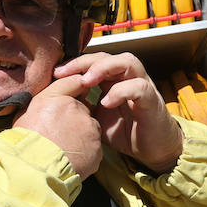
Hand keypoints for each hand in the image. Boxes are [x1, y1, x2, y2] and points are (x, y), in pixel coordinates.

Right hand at [13, 74, 102, 178]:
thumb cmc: (24, 143)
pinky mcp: (97, 147)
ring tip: (63, 148)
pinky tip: (70, 158)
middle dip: (75, 118)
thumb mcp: (25, 114)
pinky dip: (85, 153)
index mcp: (56, 98)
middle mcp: (76, 108)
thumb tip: (45, 102)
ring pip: (89, 129)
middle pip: (82, 108)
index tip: (70, 98)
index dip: (73, 89)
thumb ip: (42, 103)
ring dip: (81, 136)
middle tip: (59, 133)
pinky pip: (93, 148)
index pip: (73, 82)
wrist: (34, 170)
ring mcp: (89, 128)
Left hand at [52, 52, 182, 174]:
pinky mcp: (152, 100)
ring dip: (104, 68)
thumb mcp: (96, 118)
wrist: (151, 150)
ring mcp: (142, 86)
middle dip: (84, 61)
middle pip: (107, 56)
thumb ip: (82, 106)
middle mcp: (128, 78)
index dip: (75, 64)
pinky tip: (106, 102)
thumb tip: (55, 101)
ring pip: (127, 62)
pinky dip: (121, 91)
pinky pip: (139, 87)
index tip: (55, 73)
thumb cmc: (125, 131)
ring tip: (87, 81)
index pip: (93, 61)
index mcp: (112, 80)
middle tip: (65, 73)